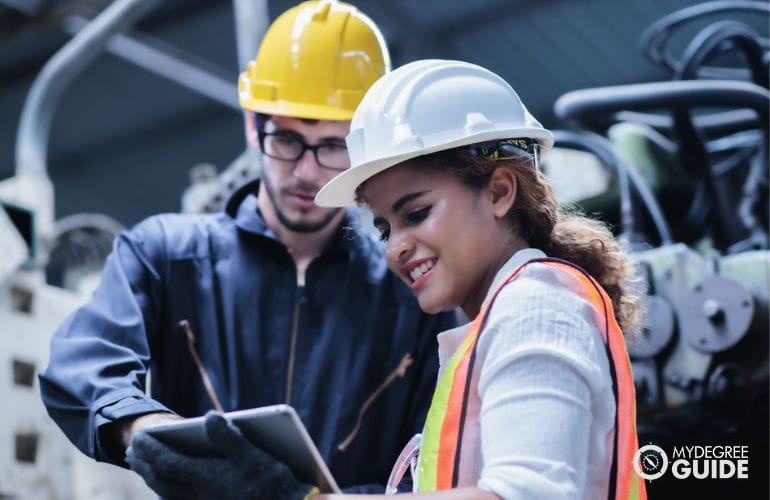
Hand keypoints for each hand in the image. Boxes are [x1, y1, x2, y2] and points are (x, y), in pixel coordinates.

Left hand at [125, 410, 313, 499]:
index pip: (166, 461)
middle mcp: (197, 495)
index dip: (150, 449)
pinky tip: (169, 490)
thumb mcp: (254, 455)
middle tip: (134, 450)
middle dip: (146, 463)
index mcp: (204, 477)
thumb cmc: (273, 485)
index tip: (137, 437)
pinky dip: (168, 493)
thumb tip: (209, 417)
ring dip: (153, 478)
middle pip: (162, 478)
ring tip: (146, 466)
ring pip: (168, 492)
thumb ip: (229, 436)